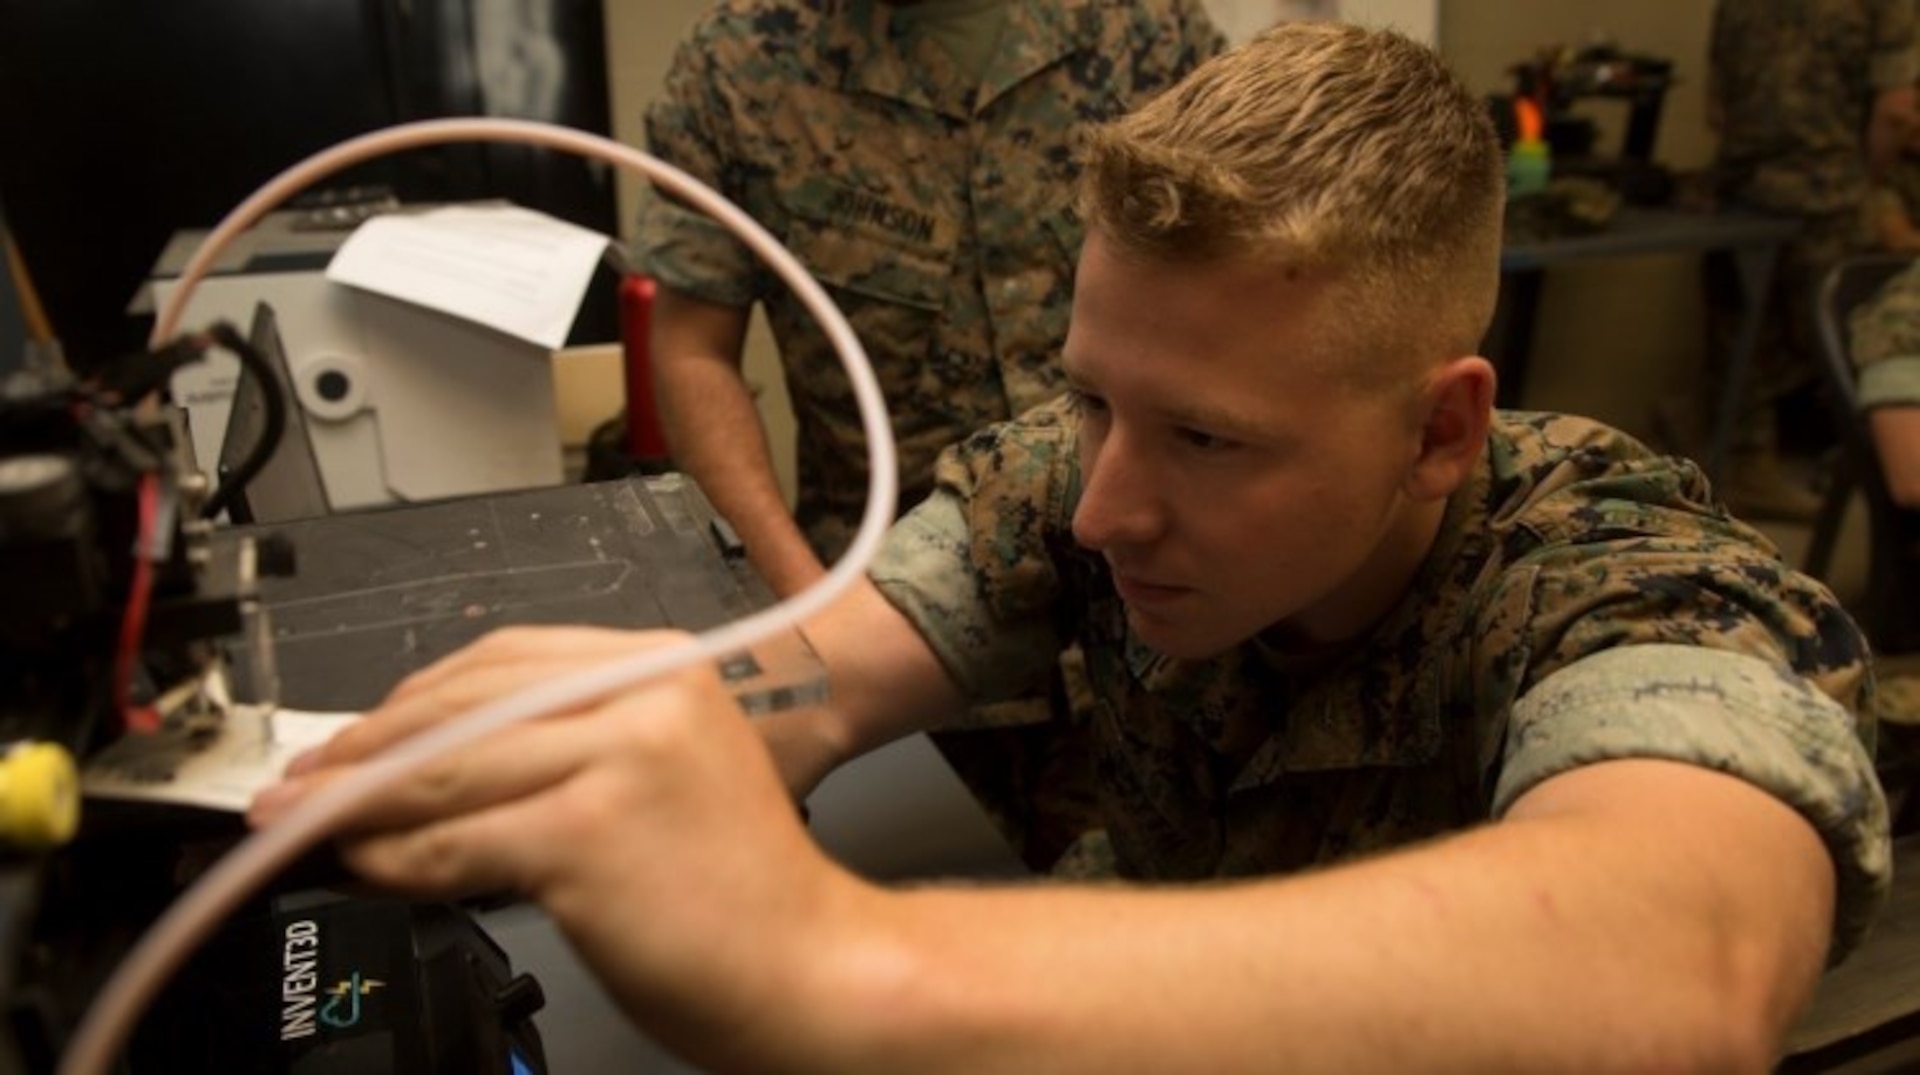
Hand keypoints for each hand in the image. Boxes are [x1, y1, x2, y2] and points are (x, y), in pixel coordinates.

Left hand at [248, 626, 868, 1051]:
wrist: (811, 966)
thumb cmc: (740, 890)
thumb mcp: (662, 776)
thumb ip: (565, 749)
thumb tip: (432, 766)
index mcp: (664, 667)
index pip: (503, 660)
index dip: (412, 699)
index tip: (357, 735)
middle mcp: (643, 696)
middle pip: (463, 706)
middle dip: (362, 746)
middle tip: (299, 780)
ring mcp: (618, 760)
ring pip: (446, 771)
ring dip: (353, 802)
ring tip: (300, 823)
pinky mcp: (588, 833)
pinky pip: (455, 842)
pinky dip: (393, 859)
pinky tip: (364, 867)